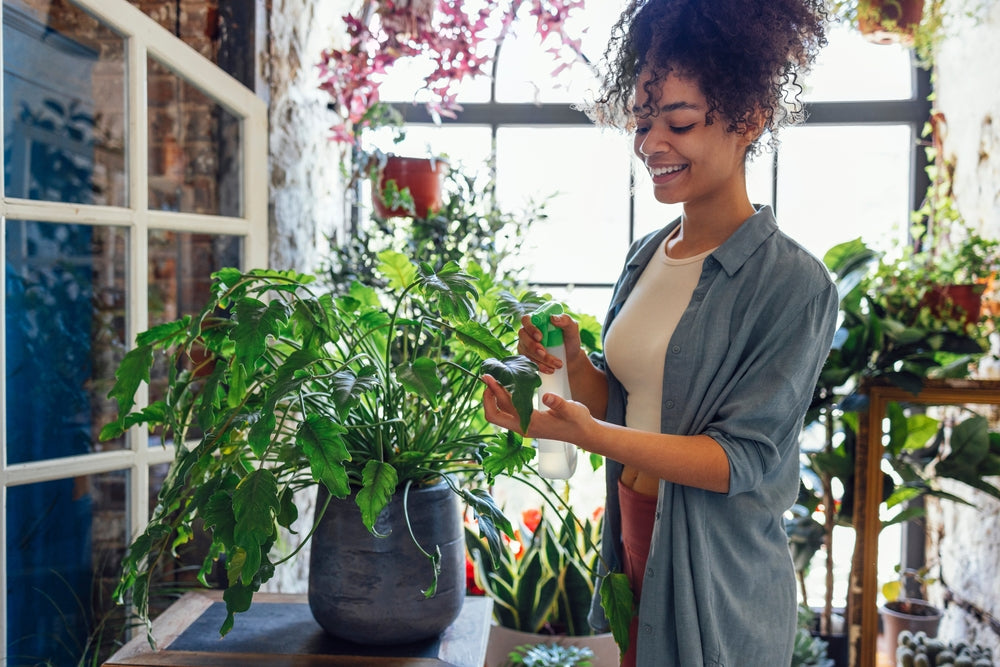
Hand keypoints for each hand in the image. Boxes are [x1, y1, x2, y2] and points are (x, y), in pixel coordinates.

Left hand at [481, 374, 596, 445]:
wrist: (583, 433)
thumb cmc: (578, 421)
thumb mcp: (571, 410)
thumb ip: (559, 403)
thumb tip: (546, 396)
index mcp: (532, 424)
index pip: (507, 407)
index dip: (496, 390)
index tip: (489, 376)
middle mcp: (523, 428)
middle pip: (494, 416)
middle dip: (487, 397)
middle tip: (487, 378)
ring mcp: (524, 427)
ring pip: (499, 414)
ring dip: (492, 398)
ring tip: (493, 380)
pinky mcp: (526, 423)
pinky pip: (507, 412)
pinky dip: (502, 399)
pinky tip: (506, 386)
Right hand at [517, 313, 583, 373]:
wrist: (570, 358)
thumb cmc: (570, 340)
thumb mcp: (572, 329)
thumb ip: (566, 320)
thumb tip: (553, 318)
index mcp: (537, 320)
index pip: (526, 320)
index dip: (530, 328)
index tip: (540, 337)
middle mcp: (528, 331)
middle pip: (522, 336)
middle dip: (533, 346)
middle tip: (544, 353)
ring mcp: (525, 344)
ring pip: (525, 351)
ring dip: (539, 359)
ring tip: (556, 364)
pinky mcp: (526, 356)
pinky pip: (528, 361)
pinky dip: (539, 366)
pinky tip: (550, 370)